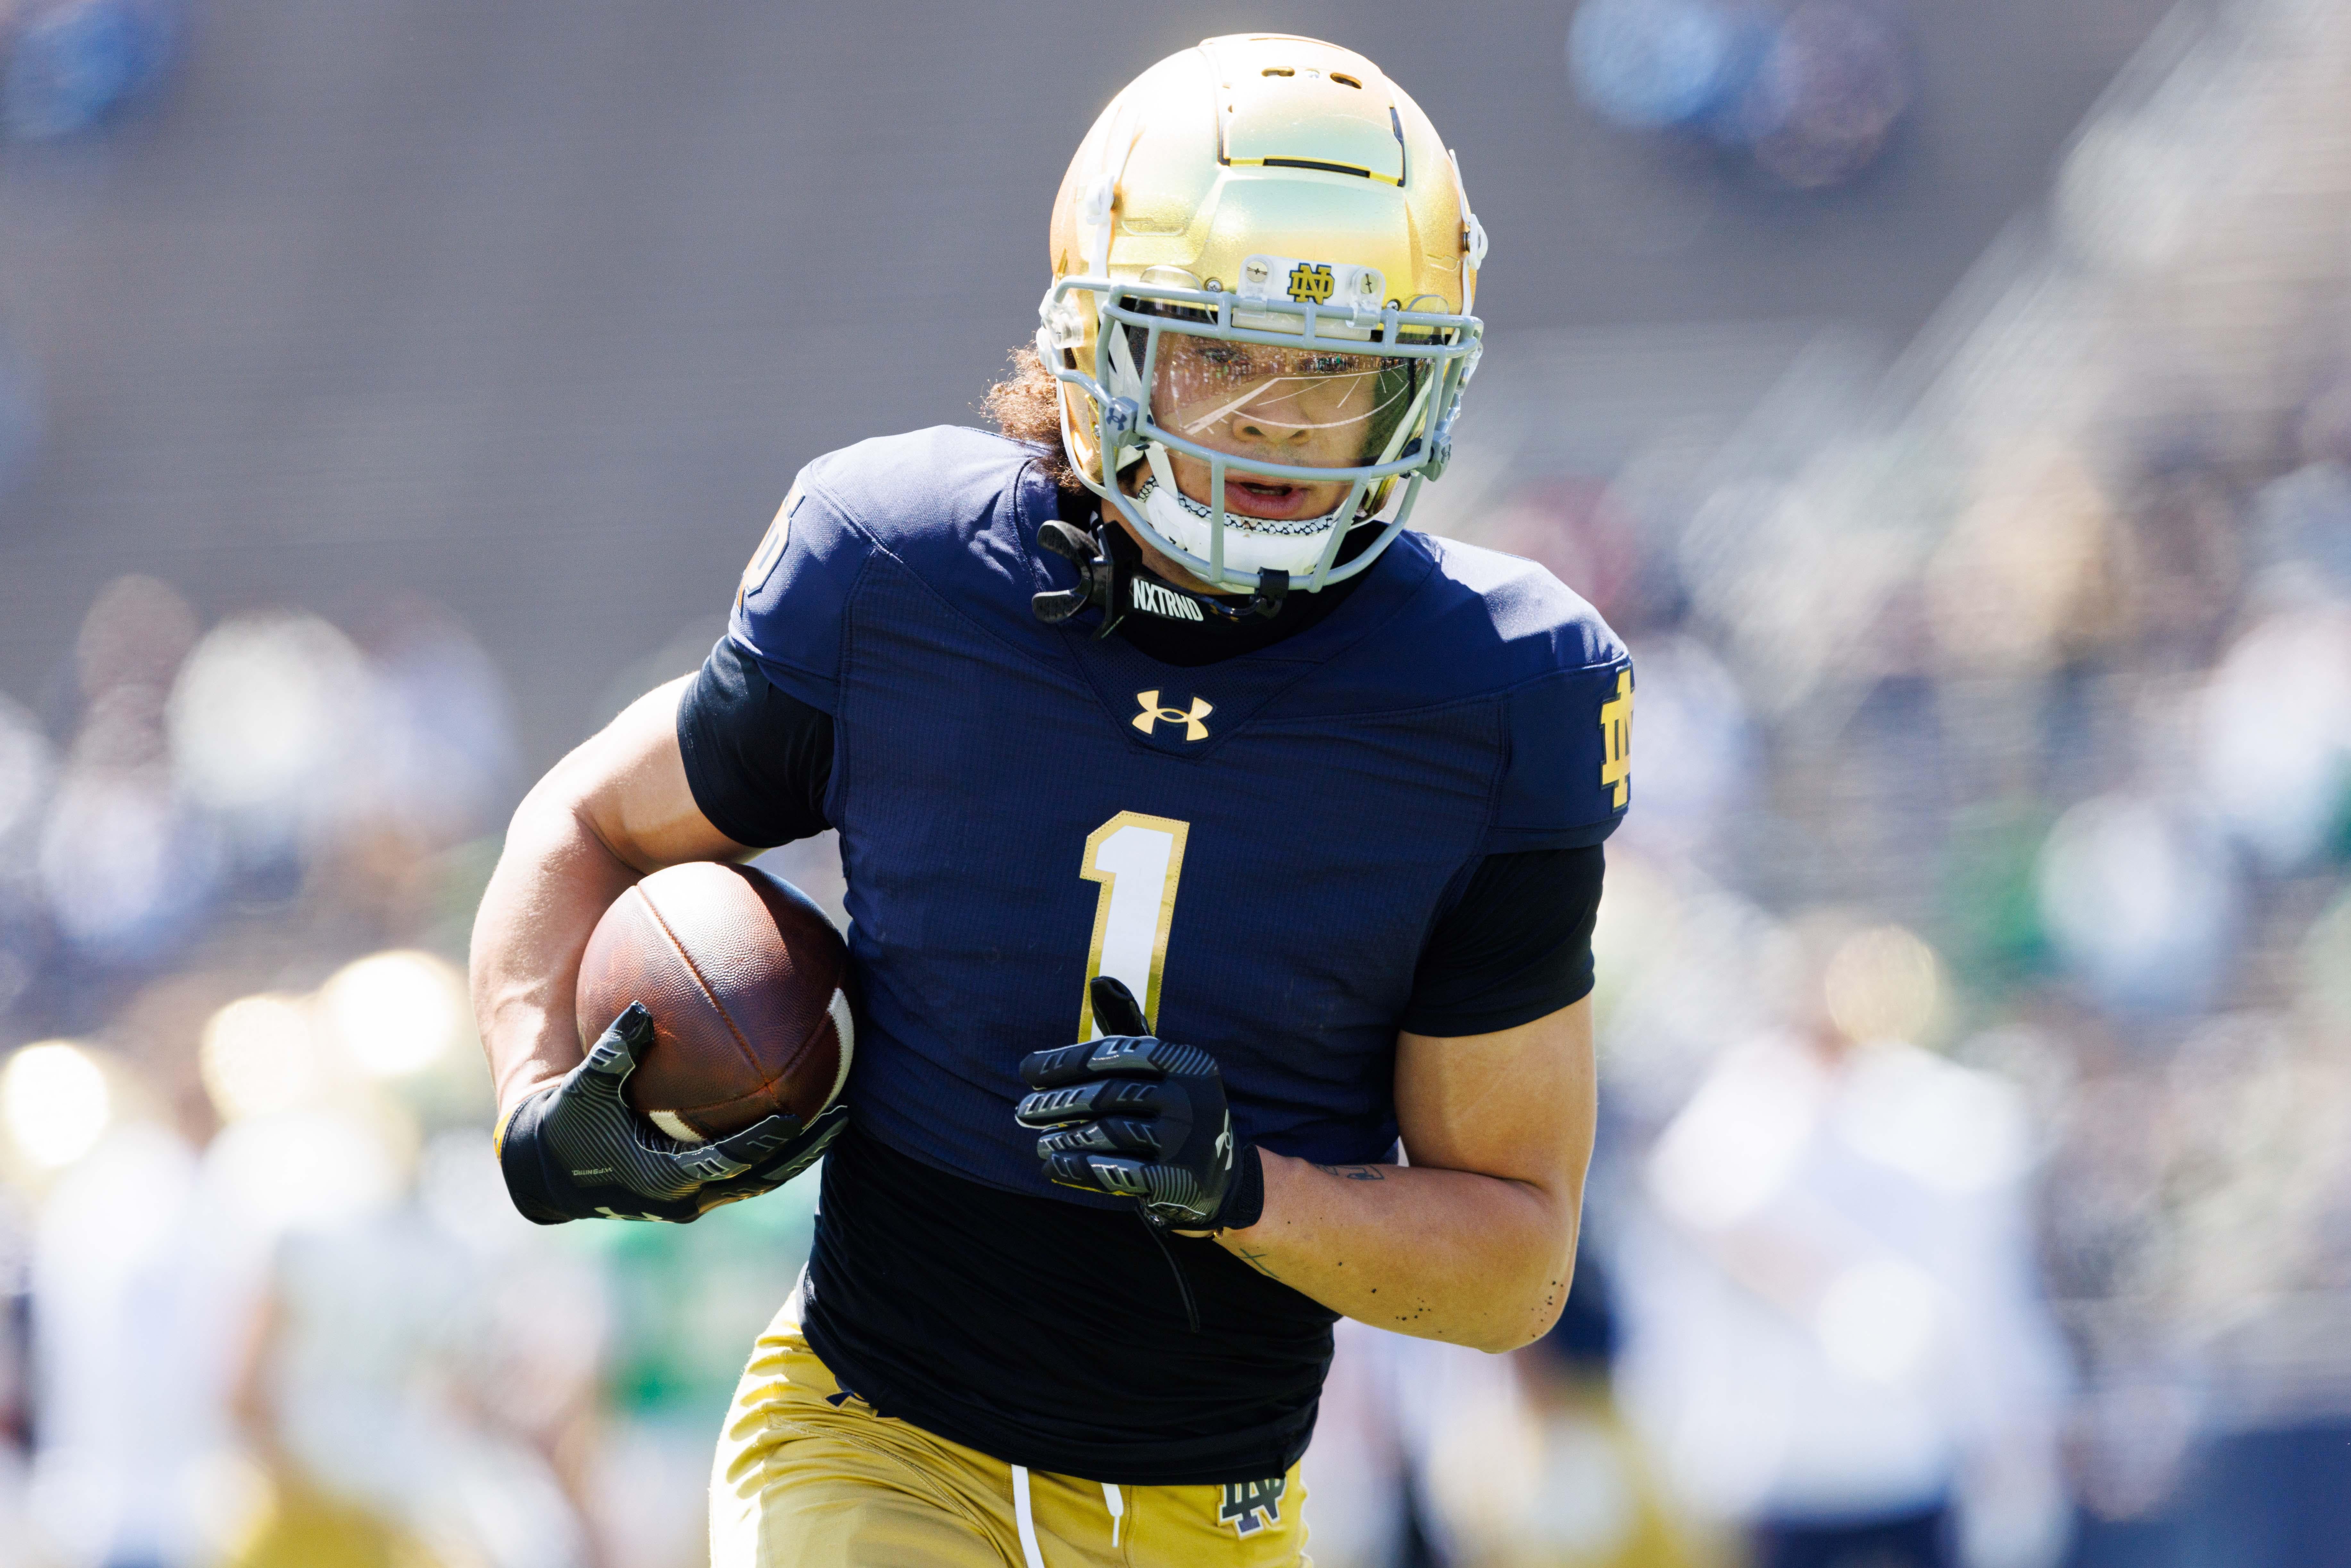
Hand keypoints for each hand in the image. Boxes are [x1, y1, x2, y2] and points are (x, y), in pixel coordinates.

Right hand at [496, 1002, 845, 1223]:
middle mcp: (685, 1199)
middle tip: (844, 1116)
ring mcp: (693, 1201)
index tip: (798, 1119)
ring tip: (836, 1117)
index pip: (727, 1163)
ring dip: (796, 1155)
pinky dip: (771, 1151)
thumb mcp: (582, 1091)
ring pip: (759, 1182)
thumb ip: (612, 1053)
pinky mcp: (694, 1194)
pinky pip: (744, 1174)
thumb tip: (641, 1009)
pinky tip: (796, 1115)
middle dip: (803, 1153)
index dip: (764, 1145)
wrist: (550, 1172)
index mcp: (662, 1179)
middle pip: (761, 1180)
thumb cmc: (566, 1126)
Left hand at [1014, 977, 1257, 1231]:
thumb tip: (1098, 980)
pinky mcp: (1176, 1178)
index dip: (1066, 1060)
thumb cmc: (1174, 1106)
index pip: (1116, 1052)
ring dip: (1065, 1137)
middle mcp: (1191, 1096)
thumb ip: (1127, 1026)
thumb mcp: (1161, 1065)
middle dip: (1059, 1102)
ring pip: (1110, 1132)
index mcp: (1186, 1061)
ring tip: (1038, 1141)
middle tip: (1022, 1112)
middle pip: (1109, 1094)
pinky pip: (1117, 1172)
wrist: (1220, 1174)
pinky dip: (1079, 1168)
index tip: (1026, 1071)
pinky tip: (1052, 1166)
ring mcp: (1186, 1140)